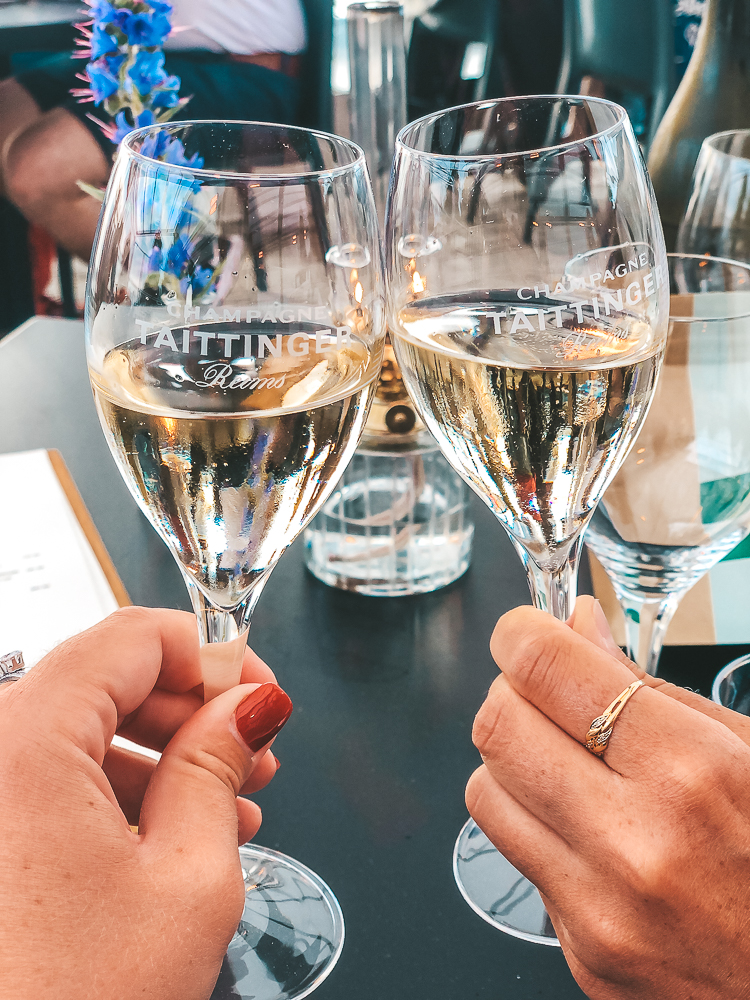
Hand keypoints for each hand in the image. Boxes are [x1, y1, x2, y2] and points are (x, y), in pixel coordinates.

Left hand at [0, 606, 291, 999]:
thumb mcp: (186, 876)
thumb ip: (220, 765)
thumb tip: (249, 703)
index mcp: (22, 744)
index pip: (131, 637)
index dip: (211, 653)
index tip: (256, 689)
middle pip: (106, 679)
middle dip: (192, 709)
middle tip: (253, 751)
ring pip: (84, 730)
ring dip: (164, 754)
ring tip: (228, 804)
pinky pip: (54, 778)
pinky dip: (120, 790)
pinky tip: (174, 833)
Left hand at [466, 596, 749, 999]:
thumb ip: (651, 686)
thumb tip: (577, 626)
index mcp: (689, 772)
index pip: (546, 670)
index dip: (520, 635)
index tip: (522, 631)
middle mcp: (634, 841)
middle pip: (496, 725)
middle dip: (509, 691)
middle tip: (544, 693)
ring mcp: (599, 907)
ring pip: (484, 790)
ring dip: (511, 760)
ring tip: (567, 762)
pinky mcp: (581, 951)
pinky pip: (517, 857)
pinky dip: (537, 824)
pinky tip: (589, 828)